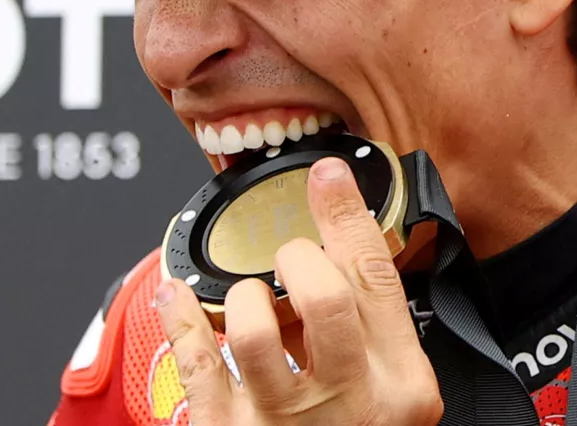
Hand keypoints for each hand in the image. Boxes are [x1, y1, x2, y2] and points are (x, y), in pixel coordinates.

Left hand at [154, 157, 442, 425]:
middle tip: (293, 264)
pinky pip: (197, 362)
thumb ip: (375, 331)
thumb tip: (344, 247)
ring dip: (246, 297)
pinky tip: (176, 294)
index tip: (328, 176)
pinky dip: (180, 317)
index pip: (377, 279)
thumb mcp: (393, 396)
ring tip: (251, 303)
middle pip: (325, 295)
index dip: (348, 215)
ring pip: (255, 328)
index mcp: (400, 386)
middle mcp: (349, 404)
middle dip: (301, 258)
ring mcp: (286, 424)